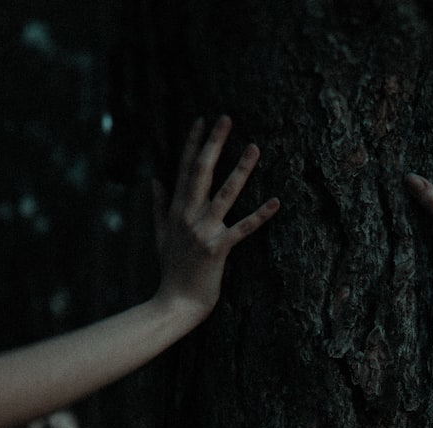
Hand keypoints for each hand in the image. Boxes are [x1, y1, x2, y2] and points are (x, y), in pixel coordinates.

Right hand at [152, 115, 279, 319]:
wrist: (175, 303)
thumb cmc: (171, 270)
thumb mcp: (160, 235)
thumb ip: (158, 206)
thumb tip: (155, 180)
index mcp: (176, 210)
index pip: (185, 168)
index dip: (193, 143)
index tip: (201, 120)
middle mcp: (189, 215)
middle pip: (202, 171)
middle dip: (214, 143)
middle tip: (225, 118)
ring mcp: (203, 231)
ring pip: (225, 194)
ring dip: (241, 170)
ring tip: (254, 148)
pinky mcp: (219, 249)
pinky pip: (243, 228)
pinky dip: (260, 215)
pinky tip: (276, 202)